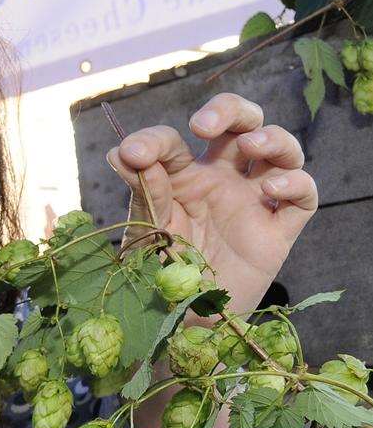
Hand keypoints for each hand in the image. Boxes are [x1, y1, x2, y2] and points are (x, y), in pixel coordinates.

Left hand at [106, 92, 316, 313]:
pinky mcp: (278, 229)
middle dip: (228, 110)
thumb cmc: (159, 270)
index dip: (154, 140)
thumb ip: (141, 191)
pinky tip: (270, 188)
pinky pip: (304, 196)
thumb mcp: (144, 229)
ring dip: (271, 137)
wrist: (182, 318)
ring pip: (280, 149)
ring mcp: (252, 200)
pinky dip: (296, 182)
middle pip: (240, 122)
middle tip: (203, 126)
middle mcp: (220, 180)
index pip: (174, 141)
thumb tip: (122, 151)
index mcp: (180, 176)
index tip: (133, 154)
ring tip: (249, 145)